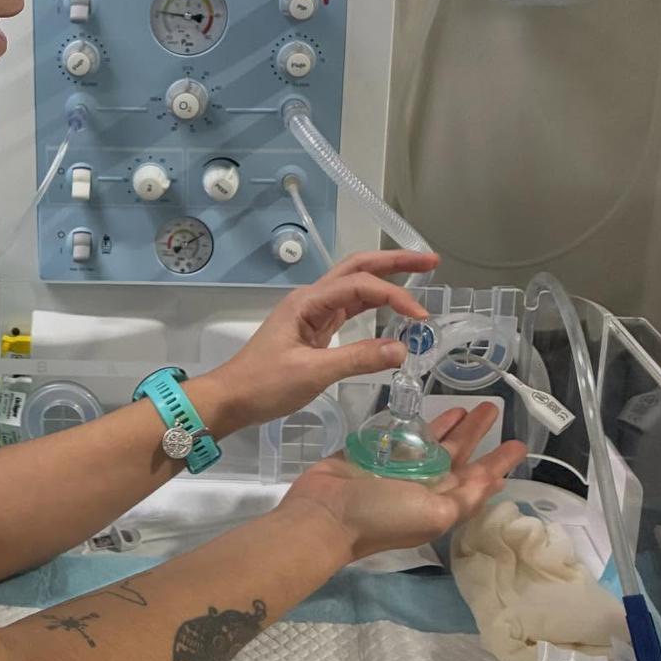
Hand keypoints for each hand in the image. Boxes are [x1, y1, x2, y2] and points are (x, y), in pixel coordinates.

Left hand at [197, 251, 438, 434]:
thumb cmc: (264, 384)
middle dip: (393, 262)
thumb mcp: (312, 373)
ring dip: (386, 280)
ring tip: (419, 275)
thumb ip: (358, 359)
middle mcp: (311, 300)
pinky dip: (373, 304)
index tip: (420, 316)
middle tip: (430, 261)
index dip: (393, 295)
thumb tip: (402, 349)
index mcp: (307, 302)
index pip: (359, 285)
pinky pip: (349, 309)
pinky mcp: (315, 330)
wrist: (231, 399)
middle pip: (357, 269)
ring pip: (354, 287)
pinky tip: (391, 308)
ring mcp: (313, 314)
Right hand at [283, 404, 525, 560]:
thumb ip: (465, 496)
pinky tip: (427, 410)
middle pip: (459, 456)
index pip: (479, 481)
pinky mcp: (375, 453)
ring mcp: (400, 469)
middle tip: (493, 408)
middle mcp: (425, 486)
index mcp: (442, 503)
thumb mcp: (435, 513)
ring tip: (468, 404)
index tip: (519, 445)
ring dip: (452, 425)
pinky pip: (403, 434)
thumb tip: (492, 481)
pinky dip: (417, 423)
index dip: (499, 464)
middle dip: (478, 435)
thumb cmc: (382, 516)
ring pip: (433, 442)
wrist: (325, 514)